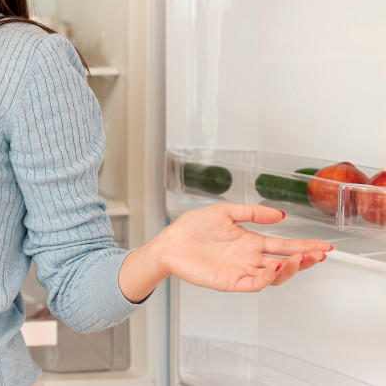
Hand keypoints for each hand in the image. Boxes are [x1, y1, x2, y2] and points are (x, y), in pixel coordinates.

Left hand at [159, 203, 332, 291]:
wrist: (170, 242)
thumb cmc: (192, 227)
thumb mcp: (224, 212)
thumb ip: (252, 213)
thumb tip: (279, 215)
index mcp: (250, 242)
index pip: (284, 246)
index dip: (305, 245)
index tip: (324, 245)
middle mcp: (250, 258)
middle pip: (286, 263)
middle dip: (305, 259)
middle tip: (320, 254)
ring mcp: (241, 271)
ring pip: (274, 276)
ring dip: (290, 269)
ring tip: (300, 258)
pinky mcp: (230, 281)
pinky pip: (254, 283)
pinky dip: (267, 278)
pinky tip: (276, 267)